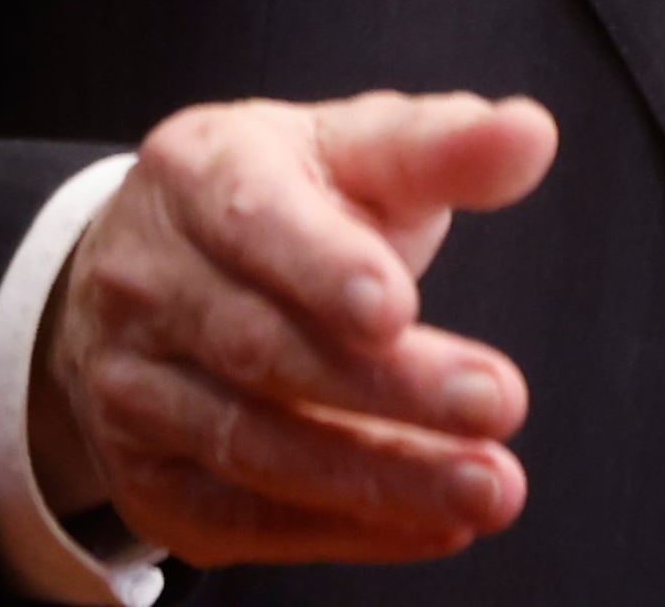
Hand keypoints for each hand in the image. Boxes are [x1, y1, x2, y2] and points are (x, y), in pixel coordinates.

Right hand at [28, 89, 561, 567]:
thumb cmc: (281, 200)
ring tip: (488, 485)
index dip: (323, 268)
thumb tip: (531, 134)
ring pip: (255, 445)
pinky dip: (345, 529)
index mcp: (198, 172)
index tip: (398, 308)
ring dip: (379, 477)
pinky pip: (244, 518)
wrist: (147, 273)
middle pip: (264, 348)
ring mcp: (133, 387)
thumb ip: (439, 146)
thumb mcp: (349, 149)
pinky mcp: (150, 479)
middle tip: (497, 402)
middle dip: (386, 387)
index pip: (255, 221)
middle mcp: (148, 281)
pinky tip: (433, 524)